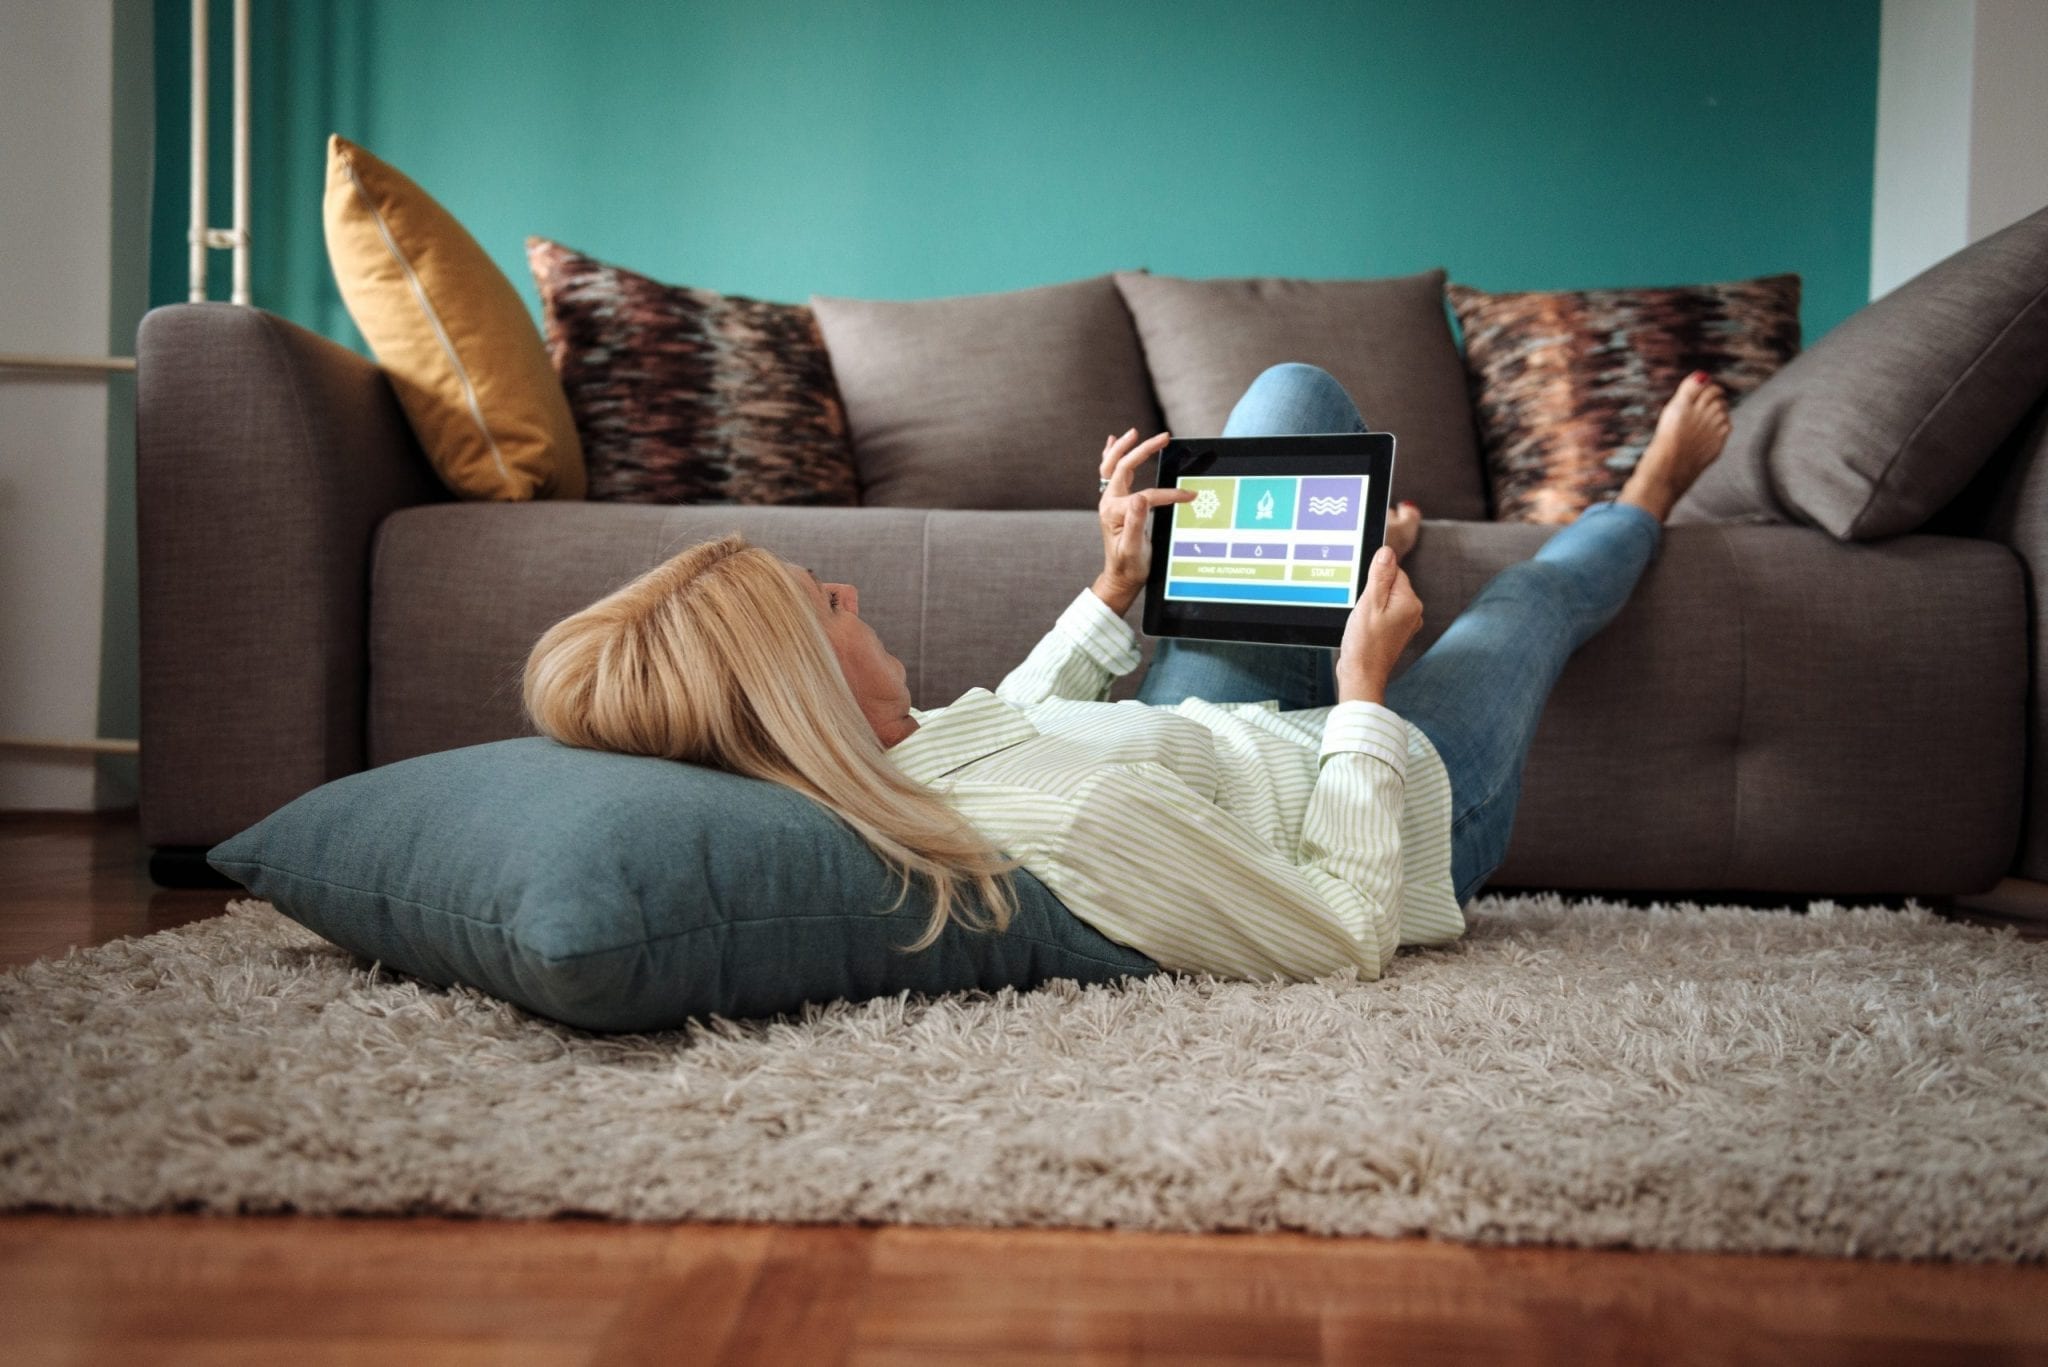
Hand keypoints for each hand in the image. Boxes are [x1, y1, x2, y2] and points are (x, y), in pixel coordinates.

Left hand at [1091, 428, 1191, 615]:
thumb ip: (1135, 523)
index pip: (1147, 495)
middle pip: (1124, 467)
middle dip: (1143, 449)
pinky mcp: (1115, 503)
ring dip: (1124, 447)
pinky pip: (1111, 472)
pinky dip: (1113, 455)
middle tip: (1163, 437)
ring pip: (1113, 466)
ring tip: (1134, 432)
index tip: (1190, 497)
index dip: (1170, 495)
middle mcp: (1109, 502)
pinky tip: (1114, 441)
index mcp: (1115, 512)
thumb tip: (1140, 498)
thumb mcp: (1133, 549)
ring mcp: (1110, 501)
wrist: (1121, 577)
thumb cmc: (1130, 566)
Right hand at [1337, 545, 1423, 704]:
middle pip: (1390, 584)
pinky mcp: (1396, 632)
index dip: (1374, 578)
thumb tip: (1387, 552)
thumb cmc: (1364, 644)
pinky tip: (1364, 628)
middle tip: (1361, 610)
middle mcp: (1413, 612)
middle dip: (1372, 592)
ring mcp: (1406, 623)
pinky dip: (1372, 617)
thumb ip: (1379, 575)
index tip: (1364, 593)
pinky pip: (1384, 613)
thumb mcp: (1369, 603)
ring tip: (1362, 621)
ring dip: (1371, 605)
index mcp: (1410, 602)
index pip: (1393, 570)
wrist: (1362, 675)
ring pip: (1386, 599)